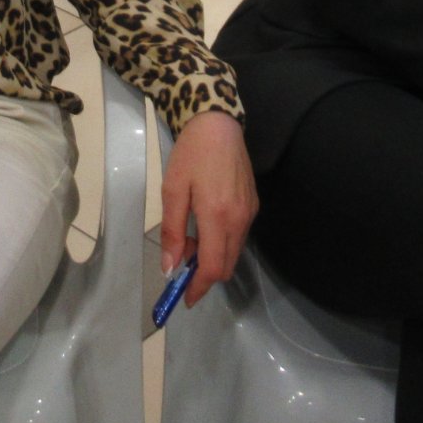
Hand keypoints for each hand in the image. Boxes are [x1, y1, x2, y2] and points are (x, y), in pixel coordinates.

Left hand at [159, 111, 256, 307]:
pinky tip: (204, 229)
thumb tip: (169, 267)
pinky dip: (222, 243)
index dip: (199, 287)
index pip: (213, 268)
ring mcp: (249, 213)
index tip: (184, 298)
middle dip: (204, 275)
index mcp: (218, 217)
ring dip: (213, 259)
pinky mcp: (252, 205)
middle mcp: (240, 220)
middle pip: (226, 265)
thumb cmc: (191, 154)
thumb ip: (172, 230)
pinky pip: (238, 236)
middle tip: (180, 270)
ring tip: (188, 245)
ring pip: (233, 252)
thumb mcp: (172, 190)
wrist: (219, 124)